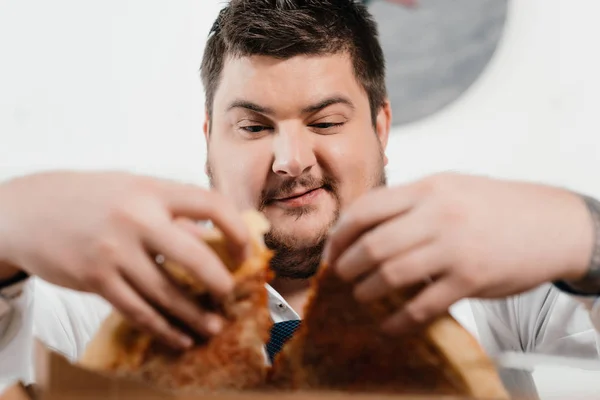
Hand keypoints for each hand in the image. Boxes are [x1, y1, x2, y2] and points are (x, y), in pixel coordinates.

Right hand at [0, 171, 249, 348]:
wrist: (29, 209)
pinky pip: (137, 310)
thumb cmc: (91, 198)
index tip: (245, 249)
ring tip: (212, 327)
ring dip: (194, 315)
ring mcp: (114, 250)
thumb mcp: (133, 189)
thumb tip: (211, 240)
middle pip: (195, 256)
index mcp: (152, 190)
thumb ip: (171, 212)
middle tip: (229, 295)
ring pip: (166, 292)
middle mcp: (136, 218)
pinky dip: (162, 328)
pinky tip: (178, 337)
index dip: (236, 229)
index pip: (210, 203)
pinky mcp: (95, 279)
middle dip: (220, 282)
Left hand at [324, 173, 593, 333]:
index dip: (340, 234)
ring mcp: (454, 247)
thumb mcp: (449, 187)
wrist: (551, 223)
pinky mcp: (471, 279)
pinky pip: (423, 306)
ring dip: (367, 291)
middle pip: (372, 244)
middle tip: (339, 276)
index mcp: (427, 189)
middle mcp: (437, 215)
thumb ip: (409, 202)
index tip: (331, 251)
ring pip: (391, 274)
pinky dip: (399, 320)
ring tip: (360, 296)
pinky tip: (389, 325)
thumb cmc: (494, 206)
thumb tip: (364, 224)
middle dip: (346, 265)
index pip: (366, 209)